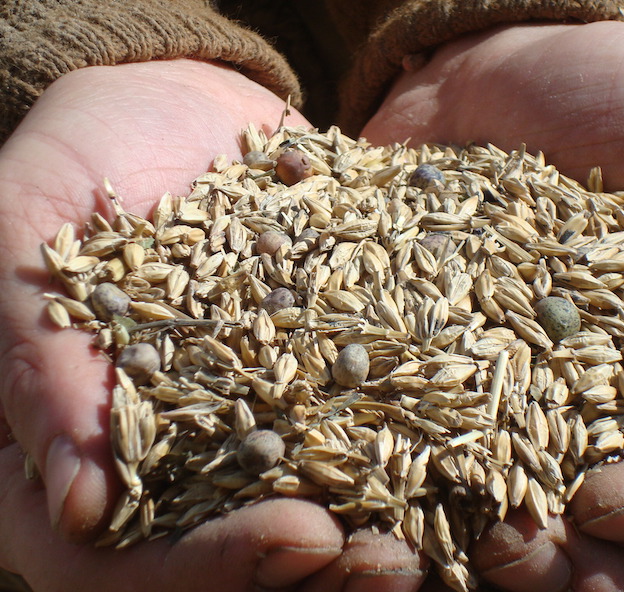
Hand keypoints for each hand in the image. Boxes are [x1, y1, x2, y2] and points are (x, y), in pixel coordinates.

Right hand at [0, 59, 425, 590]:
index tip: (299, 539)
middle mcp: (181, 445)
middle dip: (319, 569)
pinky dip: (421, 426)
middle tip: (395, 565)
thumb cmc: (72, 162)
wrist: (164, 106)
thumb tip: (76, 507)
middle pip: (236, 548)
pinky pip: (368, 404)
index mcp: (90, 445)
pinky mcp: (320, 354)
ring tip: (457, 523)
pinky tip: (483, 432)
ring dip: (386, 521)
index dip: (209, 568)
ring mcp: (259, 405)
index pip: (124, 561)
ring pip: (314, 494)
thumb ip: (40, 365)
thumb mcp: (28, 240)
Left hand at [363, 21, 623, 590]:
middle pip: (606, 545)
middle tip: (519, 557)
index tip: (621, 503)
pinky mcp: (415, 394)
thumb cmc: (605, 99)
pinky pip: (401, 468)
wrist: (482, 89)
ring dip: (471, 563)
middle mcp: (591, 419)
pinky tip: (353, 519)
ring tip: (424, 559)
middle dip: (571, 571)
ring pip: (500, 532)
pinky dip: (382, 502)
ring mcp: (497, 414)